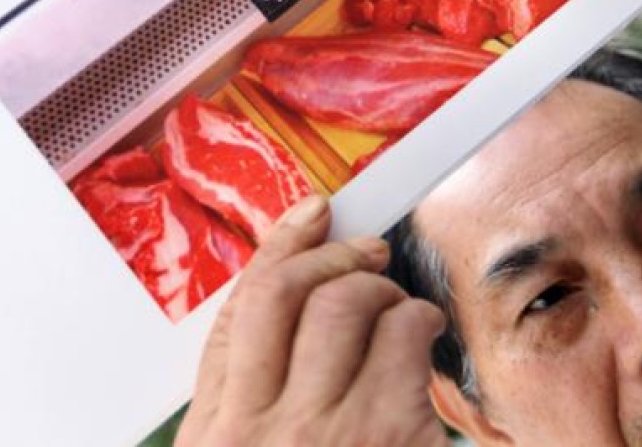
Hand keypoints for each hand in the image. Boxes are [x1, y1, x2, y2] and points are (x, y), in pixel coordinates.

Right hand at [177, 194, 449, 446]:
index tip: (309, 218)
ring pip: (345, 302)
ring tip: (401, 306)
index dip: (278, 250)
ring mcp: (323, 432)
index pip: (238, 313)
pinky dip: (420, 317)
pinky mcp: (390, 437)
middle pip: (283, 293)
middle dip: (331, 254)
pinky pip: (404, 335)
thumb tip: (291, 297)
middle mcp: (258, 431)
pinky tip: (425, 333)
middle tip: (367, 249)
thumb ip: (253, 393)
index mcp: (216, 437)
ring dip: (381, 287)